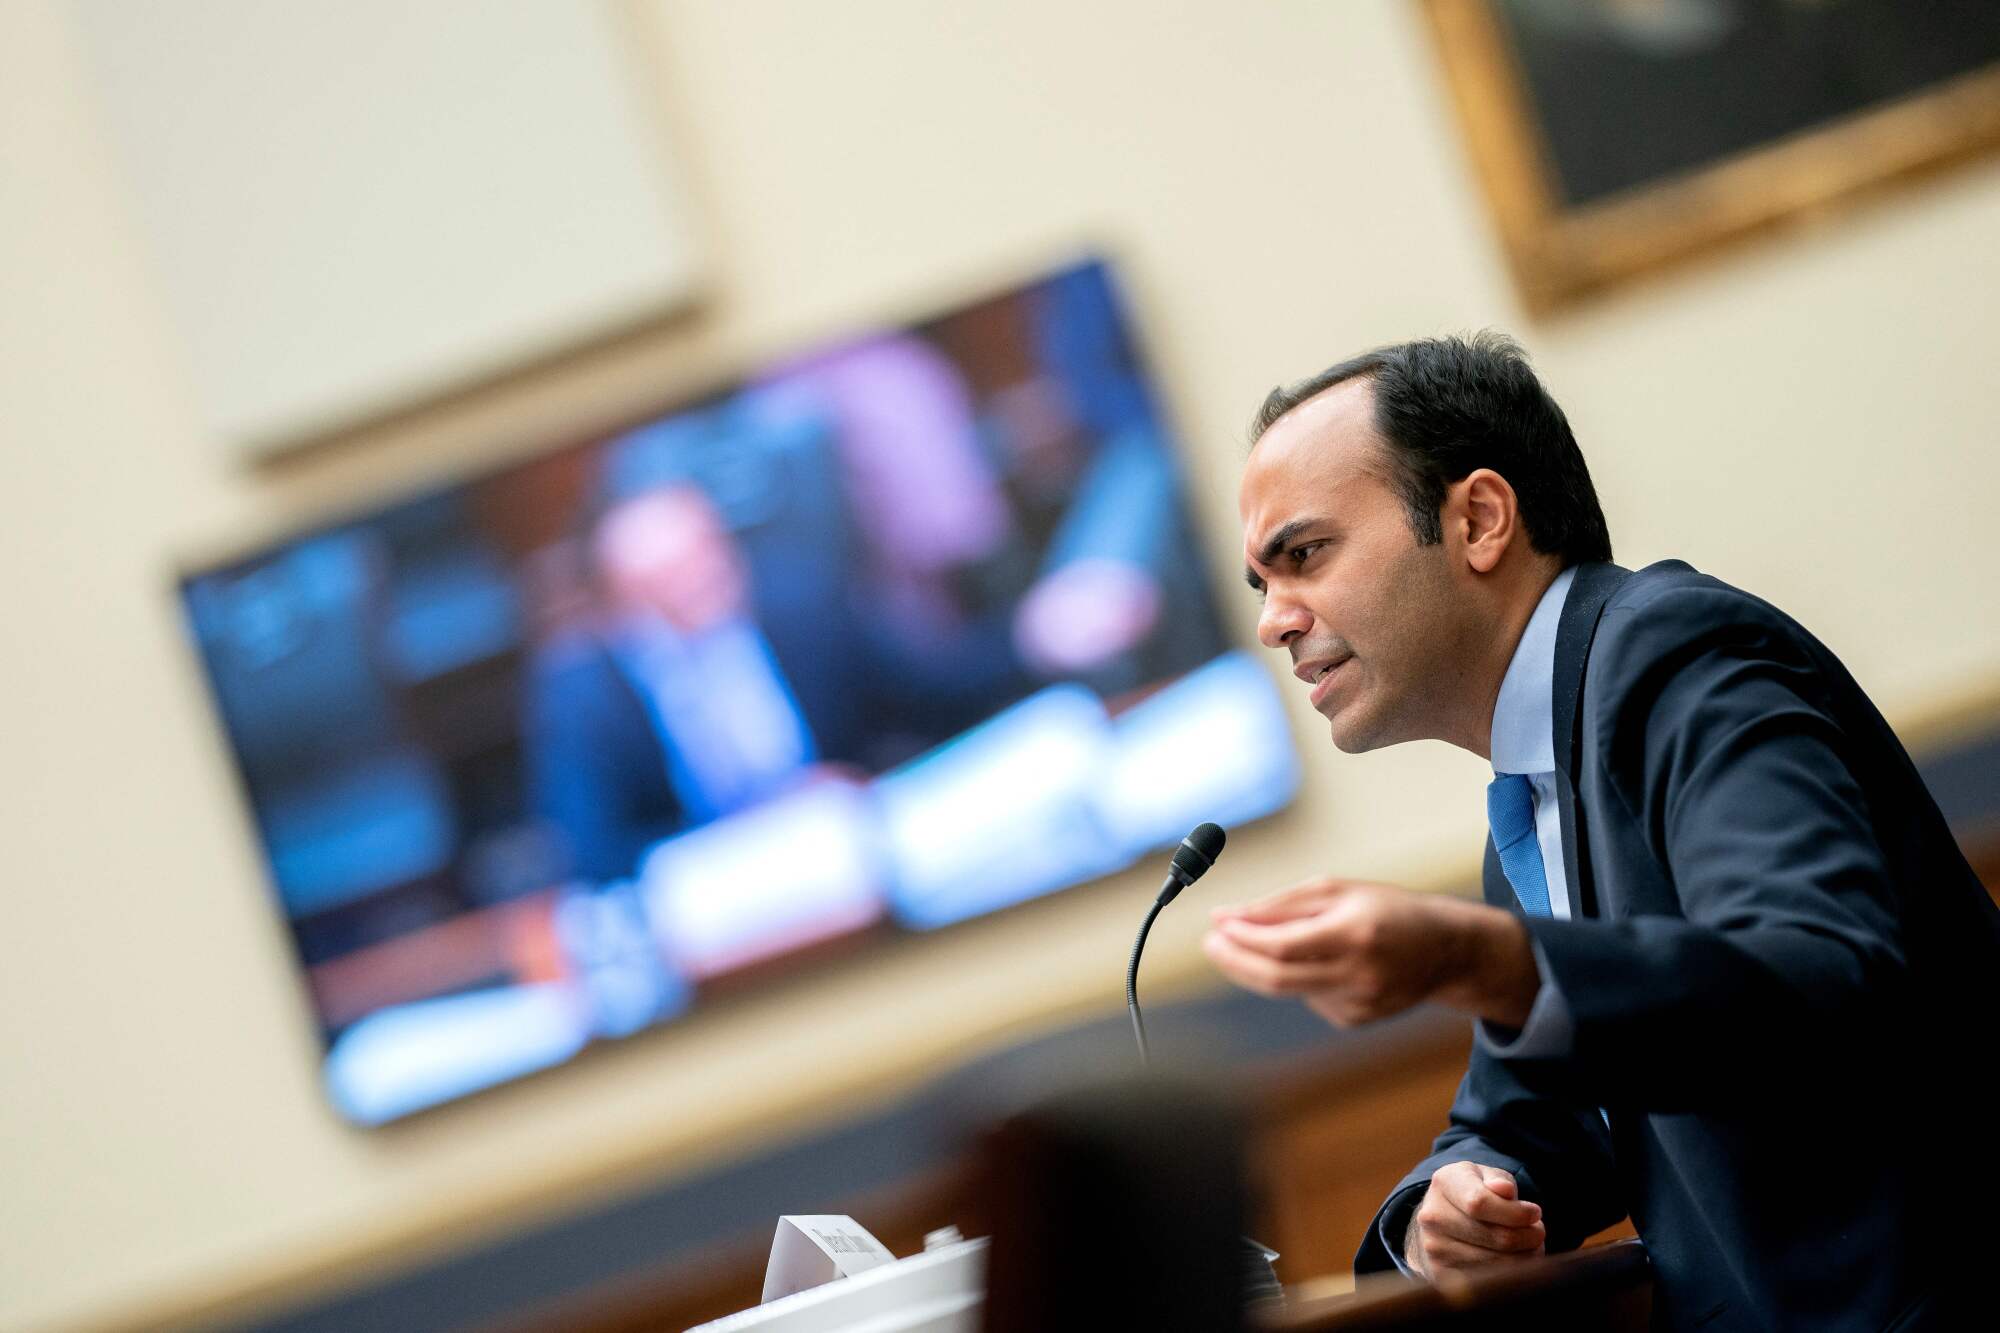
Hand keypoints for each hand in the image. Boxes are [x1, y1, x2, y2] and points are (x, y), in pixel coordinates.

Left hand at [1201, 878, 1538, 1027]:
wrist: (1446, 950)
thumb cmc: (1387, 910)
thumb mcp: (1337, 891)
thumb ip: (1280, 906)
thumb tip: (1226, 917)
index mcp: (1353, 935)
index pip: (1282, 946)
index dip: (1242, 939)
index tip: (1216, 926)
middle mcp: (1357, 975)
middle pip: (1275, 978)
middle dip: (1234, 961)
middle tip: (1212, 943)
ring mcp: (1358, 1004)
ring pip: (1288, 989)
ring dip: (1264, 966)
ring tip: (1268, 940)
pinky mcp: (1355, 1020)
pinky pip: (1308, 997)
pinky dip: (1299, 977)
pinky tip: (1325, 962)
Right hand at [1404, 1163, 1545, 1279]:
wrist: (1441, 1222)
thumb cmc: (1473, 1194)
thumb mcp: (1486, 1177)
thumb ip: (1499, 1180)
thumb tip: (1505, 1189)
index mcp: (1444, 1183)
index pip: (1480, 1203)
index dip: (1516, 1212)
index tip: (1535, 1213)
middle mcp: (1433, 1216)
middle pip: (1497, 1237)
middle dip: (1529, 1236)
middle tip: (1538, 1231)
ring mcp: (1435, 1248)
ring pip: (1498, 1263)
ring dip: (1525, 1257)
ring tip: (1528, 1245)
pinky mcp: (1442, 1275)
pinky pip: (1489, 1282)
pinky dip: (1512, 1274)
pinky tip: (1515, 1260)